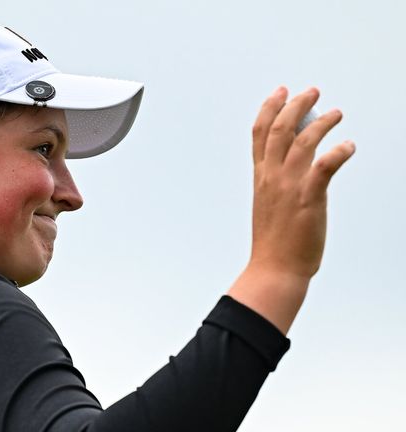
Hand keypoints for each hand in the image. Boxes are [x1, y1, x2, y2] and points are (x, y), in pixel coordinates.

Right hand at [228, 86, 354, 333]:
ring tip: (337, 113)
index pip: (259, 134)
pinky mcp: (308, 199)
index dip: (269, 108)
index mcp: (261, 177)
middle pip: (279, 129)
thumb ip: (279, 180)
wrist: (275, 268)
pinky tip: (349, 146)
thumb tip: (298, 160)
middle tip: (312, 91)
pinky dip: (338, 151)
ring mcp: (288, 187)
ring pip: (302, 142)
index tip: (280, 92)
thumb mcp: (270, 203)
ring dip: (321, 123)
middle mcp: (271, 177)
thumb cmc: (275, 241)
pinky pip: (324, 166)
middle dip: (296, 105)